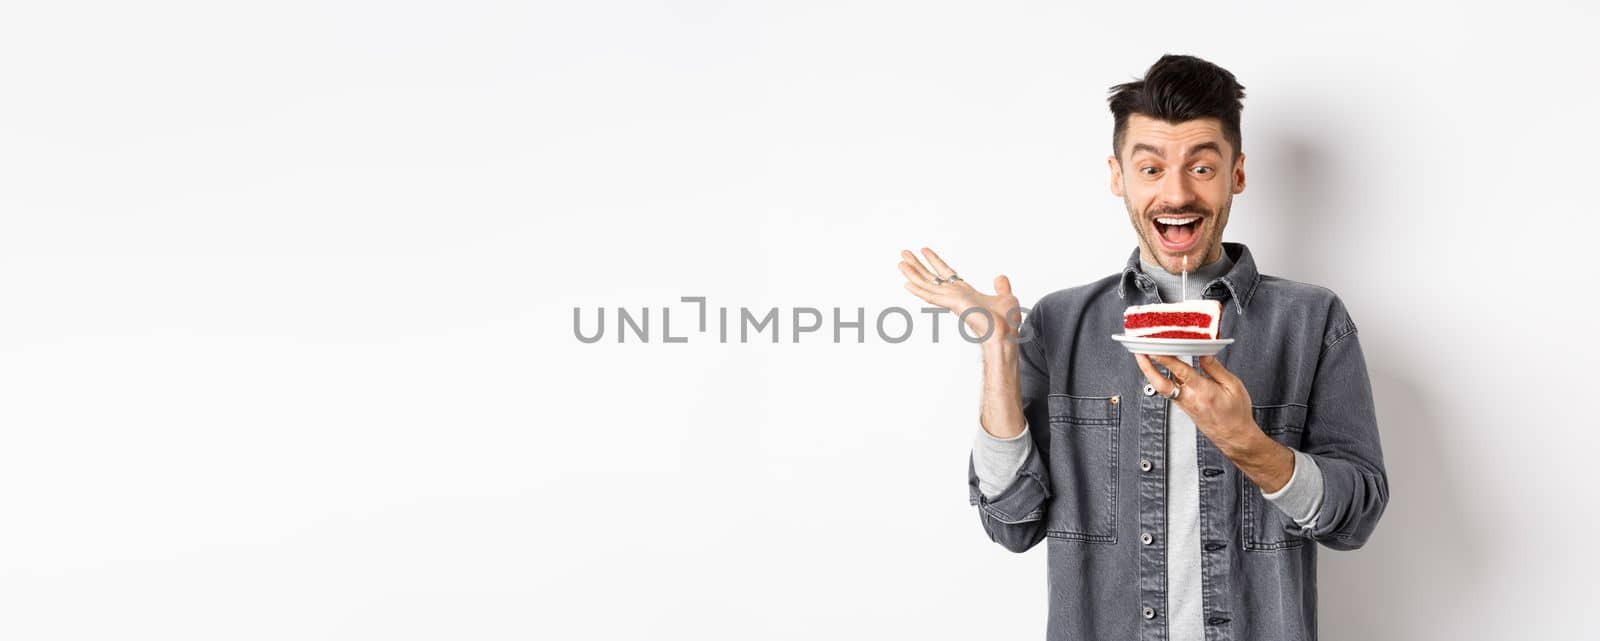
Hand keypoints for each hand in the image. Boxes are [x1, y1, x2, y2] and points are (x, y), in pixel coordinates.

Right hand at [898, 248, 1019, 346]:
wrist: (1004, 335)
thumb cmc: (1005, 323)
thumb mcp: (1006, 297)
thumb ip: (1001, 287)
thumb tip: (1000, 278)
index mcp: (966, 293)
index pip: (946, 273)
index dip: (935, 261)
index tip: (924, 250)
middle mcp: (955, 295)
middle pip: (931, 277)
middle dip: (918, 264)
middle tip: (904, 253)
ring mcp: (952, 300)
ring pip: (927, 284)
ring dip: (913, 273)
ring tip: (900, 262)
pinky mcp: (952, 305)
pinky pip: (931, 296)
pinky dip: (919, 290)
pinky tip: (906, 284)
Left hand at [1134, 353, 1260, 455]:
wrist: (1234, 437)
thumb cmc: (1236, 414)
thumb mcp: (1233, 386)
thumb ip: (1215, 368)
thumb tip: (1204, 352)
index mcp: (1203, 391)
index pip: (1180, 371)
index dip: (1166, 359)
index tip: (1155, 348)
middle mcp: (1189, 399)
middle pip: (1161, 383)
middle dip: (1147, 367)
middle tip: (1139, 352)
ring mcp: (1184, 404)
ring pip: (1163, 386)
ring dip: (1152, 371)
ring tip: (1146, 355)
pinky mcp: (1183, 407)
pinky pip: (1169, 390)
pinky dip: (1162, 378)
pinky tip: (1161, 369)